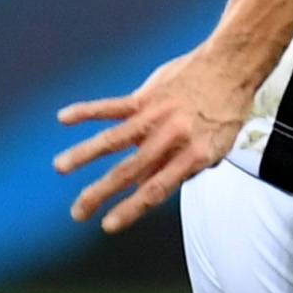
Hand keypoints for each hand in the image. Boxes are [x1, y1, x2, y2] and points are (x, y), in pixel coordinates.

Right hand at [55, 45, 258, 232]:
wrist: (232, 66)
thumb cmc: (225, 111)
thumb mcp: (215, 147)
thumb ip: (181, 167)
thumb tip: (144, 187)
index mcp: (194, 156)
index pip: (157, 190)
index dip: (131, 209)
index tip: (108, 225)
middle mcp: (172, 138)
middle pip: (130, 171)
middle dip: (100, 194)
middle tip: (77, 213)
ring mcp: (156, 116)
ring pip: (114, 139)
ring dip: (84, 154)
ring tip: (60, 168)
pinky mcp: (146, 97)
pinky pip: (111, 106)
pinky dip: (86, 111)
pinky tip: (63, 117)